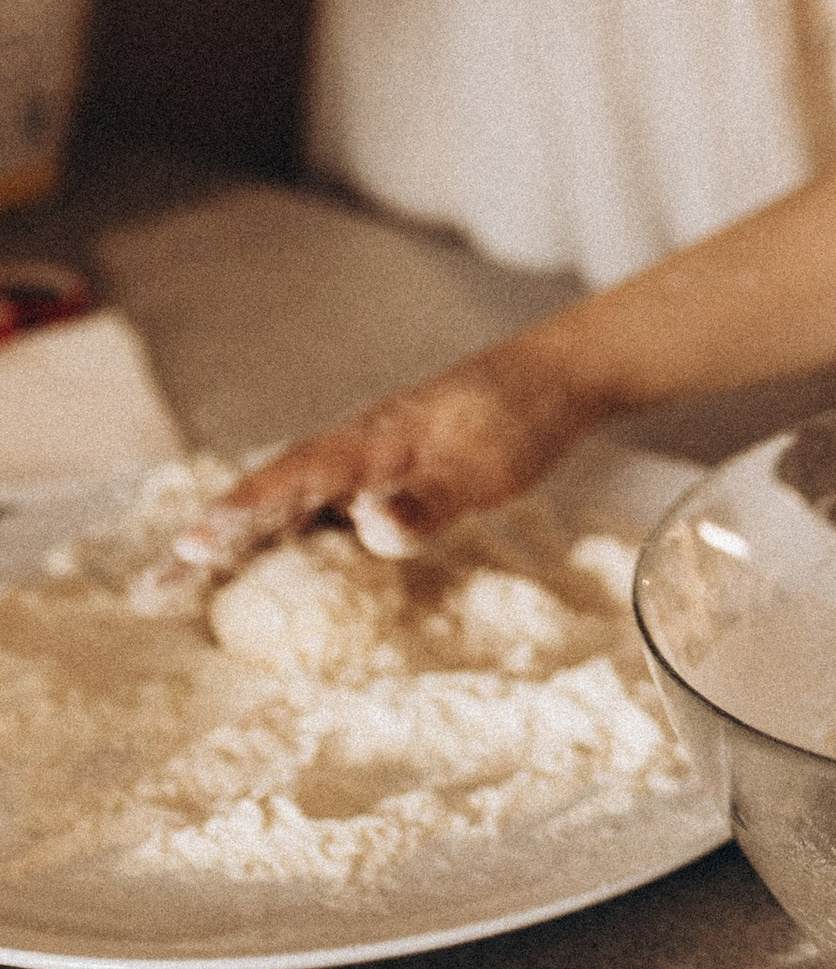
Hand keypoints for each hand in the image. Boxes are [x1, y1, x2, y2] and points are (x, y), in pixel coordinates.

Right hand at [170, 333, 597, 573]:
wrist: (549, 380)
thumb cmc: (517, 422)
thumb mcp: (485, 468)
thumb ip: (428, 500)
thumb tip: (370, 530)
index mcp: (372, 442)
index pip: (294, 478)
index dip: (243, 513)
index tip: (193, 546)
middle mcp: (353, 450)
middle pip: (269, 495)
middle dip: (210, 540)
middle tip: (151, 587)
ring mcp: (361, 464)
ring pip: (283, 505)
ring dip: (232, 544)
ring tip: (174, 588)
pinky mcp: (376, 477)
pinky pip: (312, 512)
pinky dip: (275, 539)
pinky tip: (254, 571)